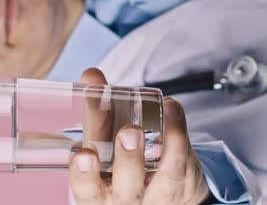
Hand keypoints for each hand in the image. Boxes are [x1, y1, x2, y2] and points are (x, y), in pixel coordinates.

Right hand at [70, 68, 209, 204]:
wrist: (161, 194)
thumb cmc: (122, 166)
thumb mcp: (102, 149)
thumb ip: (96, 114)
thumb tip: (91, 74)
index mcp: (98, 193)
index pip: (86, 187)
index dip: (84, 174)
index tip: (84, 154)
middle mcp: (127, 199)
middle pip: (126, 184)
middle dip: (127, 158)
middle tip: (129, 132)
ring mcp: (158, 194)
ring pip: (164, 177)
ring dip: (162, 146)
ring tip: (143, 125)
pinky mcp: (182, 182)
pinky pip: (183, 159)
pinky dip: (178, 131)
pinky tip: (171, 107)